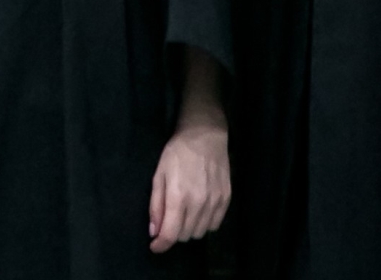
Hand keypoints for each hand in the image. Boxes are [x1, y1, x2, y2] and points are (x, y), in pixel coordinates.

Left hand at [149, 117, 229, 253]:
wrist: (205, 135)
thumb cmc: (177, 153)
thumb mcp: (159, 175)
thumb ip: (156, 205)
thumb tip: (154, 231)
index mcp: (178, 196)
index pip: (170, 234)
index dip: (161, 245)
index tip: (155, 246)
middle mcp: (198, 203)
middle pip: (185, 236)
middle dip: (173, 233)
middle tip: (169, 221)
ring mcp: (215, 202)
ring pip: (200, 233)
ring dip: (189, 229)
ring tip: (184, 214)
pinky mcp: (226, 199)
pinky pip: (215, 225)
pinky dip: (204, 224)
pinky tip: (199, 211)